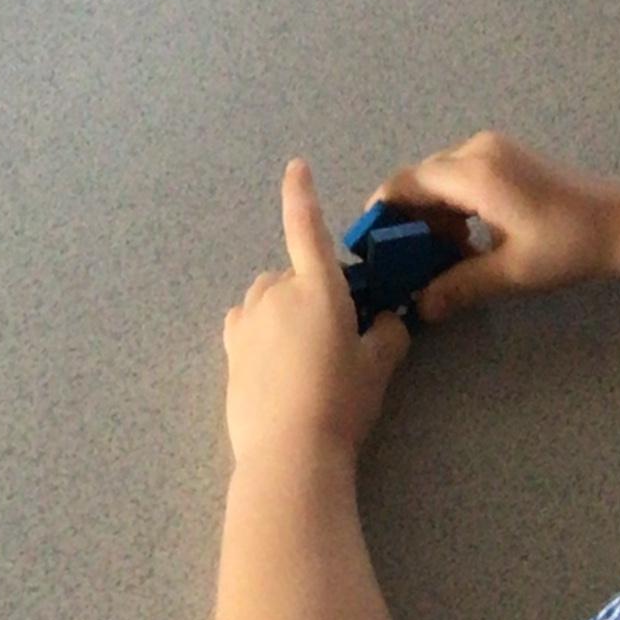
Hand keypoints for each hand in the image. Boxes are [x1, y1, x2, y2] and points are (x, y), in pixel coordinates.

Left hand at [223, 160, 411, 466]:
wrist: (289, 452)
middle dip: (311, 292)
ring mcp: (247, 319)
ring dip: (283, 309)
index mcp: (317, 288)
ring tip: (303, 354)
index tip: (295, 167)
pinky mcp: (229, 348)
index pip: (307, 228)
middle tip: (334, 336)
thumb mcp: (379, 368)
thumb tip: (390, 319)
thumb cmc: (341, 403)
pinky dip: (259, 328)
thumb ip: (388, 334)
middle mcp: (277, 292)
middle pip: (294, 276)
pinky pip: (246, 322)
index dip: (302, 194)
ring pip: (267, 298)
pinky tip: (272, 359)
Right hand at [370, 130, 619, 325]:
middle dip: (410, 222)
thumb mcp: (511, 272)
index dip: (382, 213)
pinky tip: (471, 240)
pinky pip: (460, 177)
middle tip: (412, 264)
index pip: (404, 183)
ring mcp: (491, 149)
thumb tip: (419, 308)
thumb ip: (459, 286)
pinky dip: (454, 207)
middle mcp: (476, 150)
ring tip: (450, 258)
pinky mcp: (504, 156)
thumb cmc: (567, 245)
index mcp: (473, 173)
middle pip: (420, 180)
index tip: (373, 248)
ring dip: (434, 217)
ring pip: (439, 180)